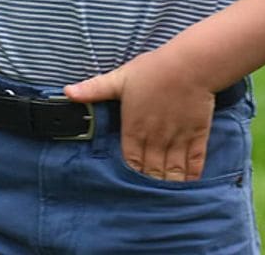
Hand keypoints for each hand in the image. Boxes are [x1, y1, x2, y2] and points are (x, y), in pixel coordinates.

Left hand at [64, 50, 214, 181]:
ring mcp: (178, 140)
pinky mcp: (197, 137)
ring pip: (173, 172)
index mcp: (135, 128)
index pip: (131, 160)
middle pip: (152, 172)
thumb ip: (94, 89)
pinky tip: (188, 185)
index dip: (130, 173)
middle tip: (148, 196)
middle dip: (149, 184)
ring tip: (167, 196)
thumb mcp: (119, 78)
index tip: (129, 183)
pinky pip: (195, 164)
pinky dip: (191, 178)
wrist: (188, 67)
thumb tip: (67, 92)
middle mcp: (156, 139)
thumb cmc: (152, 70)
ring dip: (169, 185)